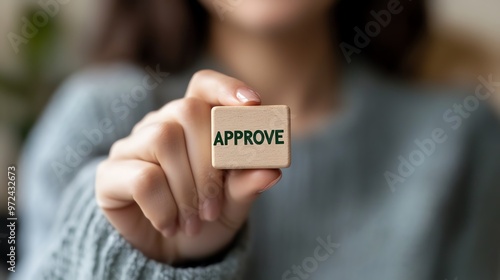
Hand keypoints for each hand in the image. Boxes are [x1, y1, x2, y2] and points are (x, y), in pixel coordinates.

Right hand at [95, 70, 281, 263]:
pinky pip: (142, 177)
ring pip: (163, 139)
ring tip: (194, 221)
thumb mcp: (233, 203)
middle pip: (187, 111)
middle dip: (209, 162)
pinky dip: (165, 208)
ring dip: (187, 188)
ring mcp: (132, 146)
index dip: (226, 88)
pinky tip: (169, 225)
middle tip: (213, 207)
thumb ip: (247, 183)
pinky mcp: (110, 174)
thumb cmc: (205, 218)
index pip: (204, 86)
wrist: (170, 253)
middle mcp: (161, 126)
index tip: (253, 104)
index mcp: (194, 124)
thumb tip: (272, 169)